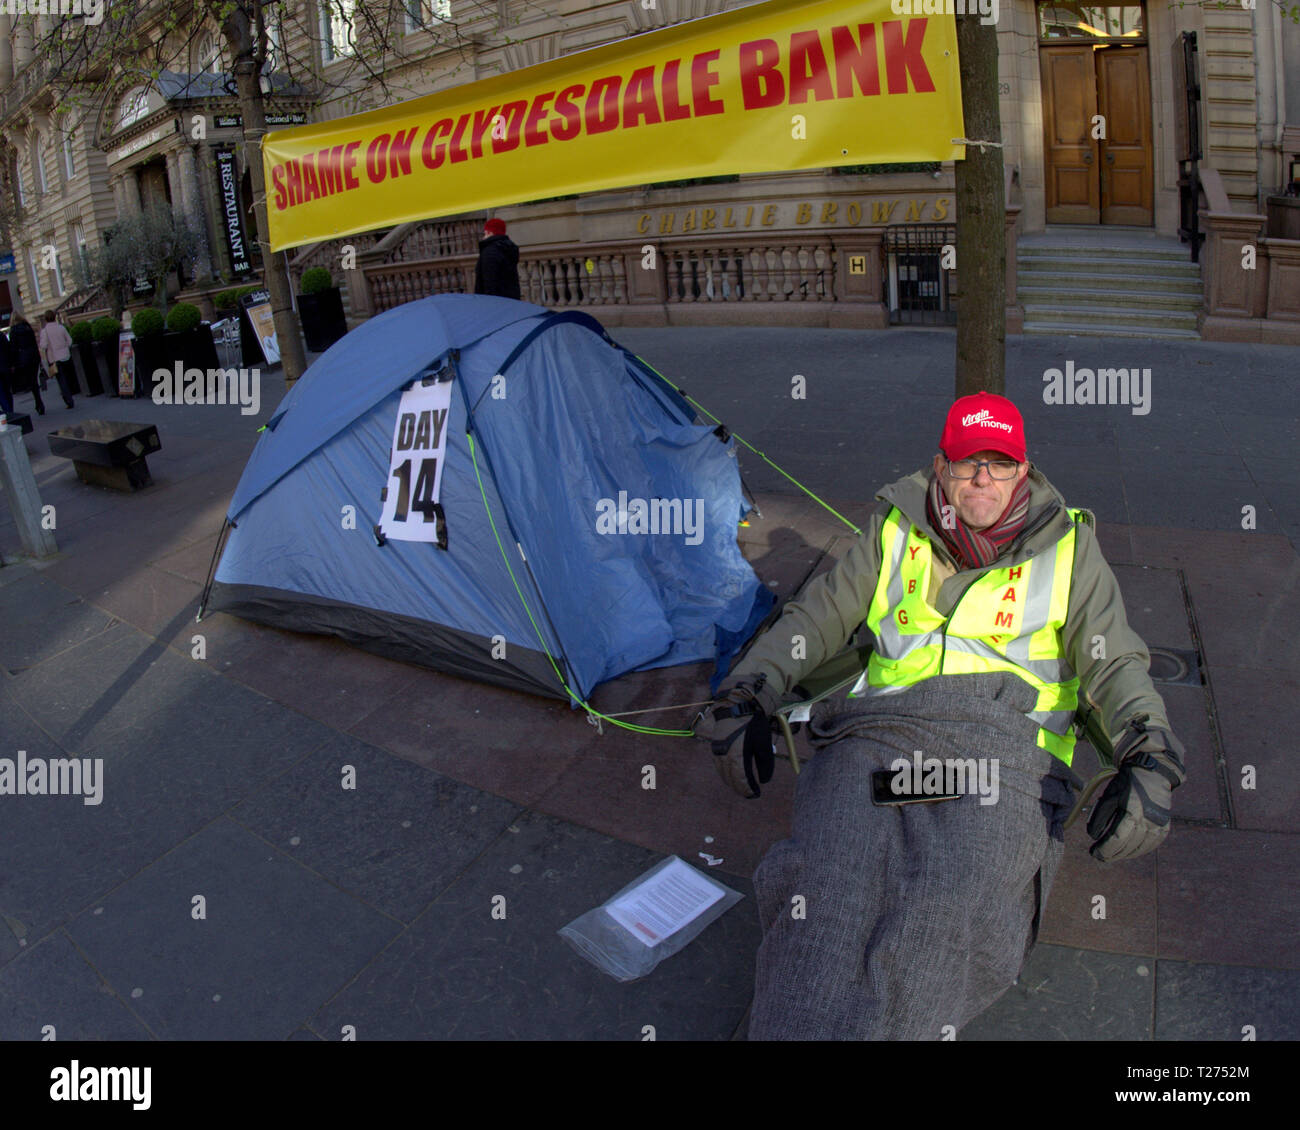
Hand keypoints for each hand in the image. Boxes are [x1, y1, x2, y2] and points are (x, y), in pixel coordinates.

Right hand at [693, 681, 773, 798]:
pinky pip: (719, 765)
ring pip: (723, 773)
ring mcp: (718, 751)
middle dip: (740, 788)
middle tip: (750, 792)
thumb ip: (765, 764)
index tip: (756, 794)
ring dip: (731, 781)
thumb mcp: (763, 744)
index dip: (748, 790)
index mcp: (737, 757)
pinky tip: (731, 772)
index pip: (741, 781)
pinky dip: (725, 772)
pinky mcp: (715, 745)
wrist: (737, 704)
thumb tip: (763, 781)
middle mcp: (724, 756)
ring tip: (741, 785)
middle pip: (730, 779)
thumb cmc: (753, 724)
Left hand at [1088, 719, 1184, 862]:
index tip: (1094, 853)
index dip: (1105, 849)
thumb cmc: (1127, 783)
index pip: (1117, 840)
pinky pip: (1152, 844)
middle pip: (1128, 847)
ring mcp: (1159, 826)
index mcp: (1133, 813)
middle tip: (1099, 856)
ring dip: (1125, 854)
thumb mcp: (1109, 796)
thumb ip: (1100, 816)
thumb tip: (1093, 836)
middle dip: (1112, 853)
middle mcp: (1148, 822)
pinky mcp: (1165, 827)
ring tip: (1112, 854)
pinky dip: (1139, 850)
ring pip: (1140, 848)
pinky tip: (1129, 851)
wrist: (1153, 772)